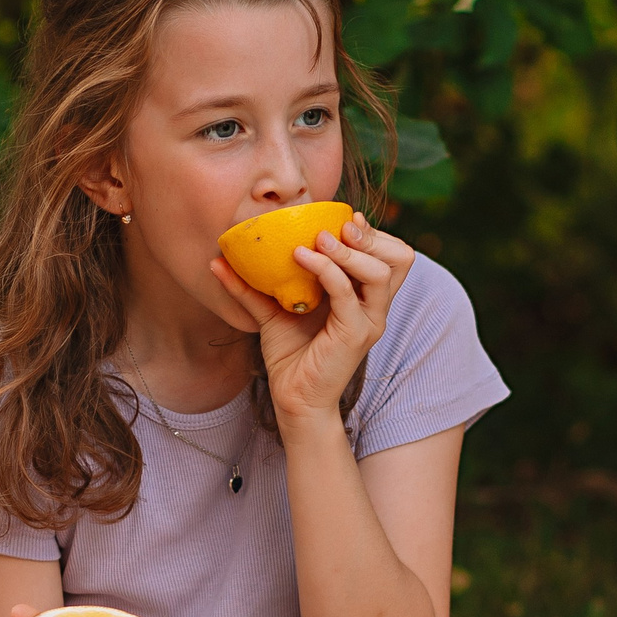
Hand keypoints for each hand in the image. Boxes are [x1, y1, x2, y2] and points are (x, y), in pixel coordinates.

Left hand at [208, 210, 415, 424]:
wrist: (292, 398)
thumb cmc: (289, 356)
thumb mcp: (272, 311)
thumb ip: (252, 285)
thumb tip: (217, 260)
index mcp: (365, 298)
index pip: (391, 256)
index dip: (374, 233)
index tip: (343, 218)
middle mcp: (374, 308)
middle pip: (399, 259)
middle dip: (371, 235)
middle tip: (337, 225)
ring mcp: (369, 322)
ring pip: (381, 272)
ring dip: (350, 250)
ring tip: (319, 239)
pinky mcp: (354, 334)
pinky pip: (347, 293)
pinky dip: (327, 270)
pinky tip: (302, 258)